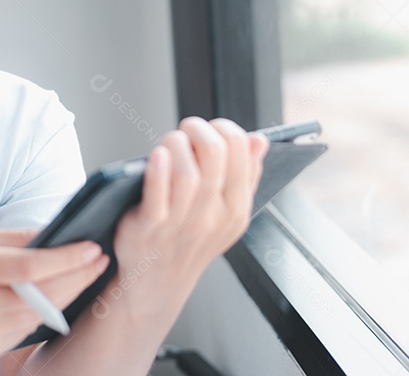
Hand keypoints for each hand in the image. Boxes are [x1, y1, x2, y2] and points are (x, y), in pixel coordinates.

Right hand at [0, 230, 109, 362]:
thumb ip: (12, 240)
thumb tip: (54, 234)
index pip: (28, 268)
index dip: (65, 259)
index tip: (91, 247)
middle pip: (41, 296)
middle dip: (77, 277)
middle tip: (99, 260)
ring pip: (39, 315)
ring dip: (66, 294)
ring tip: (83, 273)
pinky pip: (25, 329)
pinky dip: (41, 311)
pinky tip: (51, 295)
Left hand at [111, 118, 267, 312]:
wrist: (157, 281)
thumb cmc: (189, 237)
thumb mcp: (226, 212)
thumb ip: (245, 176)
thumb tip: (259, 140)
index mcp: (236, 208)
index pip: (240, 152)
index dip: (225, 128)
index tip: (211, 127)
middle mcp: (212, 217)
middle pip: (213, 155)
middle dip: (198, 130)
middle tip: (187, 128)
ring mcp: (181, 224)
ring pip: (186, 173)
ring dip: (176, 144)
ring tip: (170, 142)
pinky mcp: (150, 228)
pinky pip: (157, 197)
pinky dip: (157, 172)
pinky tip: (157, 155)